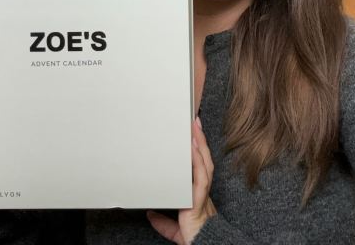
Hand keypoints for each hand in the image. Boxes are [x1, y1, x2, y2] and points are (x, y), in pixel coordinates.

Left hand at [148, 117, 216, 243]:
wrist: (203, 244)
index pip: (198, 166)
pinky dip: (198, 159)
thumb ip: (163, 221)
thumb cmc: (194, 237)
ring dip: (200, 143)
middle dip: (200, 140)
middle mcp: (202, 189)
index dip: (197, 150)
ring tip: (194, 127)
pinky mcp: (200, 195)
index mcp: (197, 193)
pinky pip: (201, 173)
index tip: (192, 135)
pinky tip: (194, 147)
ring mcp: (203, 191)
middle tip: (194, 122)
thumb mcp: (174, 228)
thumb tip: (150, 215)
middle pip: (203, 158)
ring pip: (204, 162)